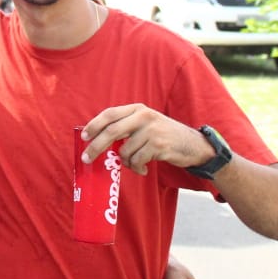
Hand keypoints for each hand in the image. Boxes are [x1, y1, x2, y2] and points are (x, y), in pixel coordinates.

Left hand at [81, 103, 211, 174]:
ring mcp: (152, 131)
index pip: (110, 114)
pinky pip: (137, 161)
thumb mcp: (146, 123)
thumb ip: (126, 127)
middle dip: (96, 147)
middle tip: (87, 159)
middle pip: (111, 132)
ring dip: (126, 162)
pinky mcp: (159, 145)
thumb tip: (97, 140)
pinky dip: (137, 168)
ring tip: (136, 163)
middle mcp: (144, 116)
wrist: (194, 145)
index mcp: (137, 109)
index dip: (94, 125)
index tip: (83, 137)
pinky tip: (144, 169)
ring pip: (124, 151)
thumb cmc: (164, 136)